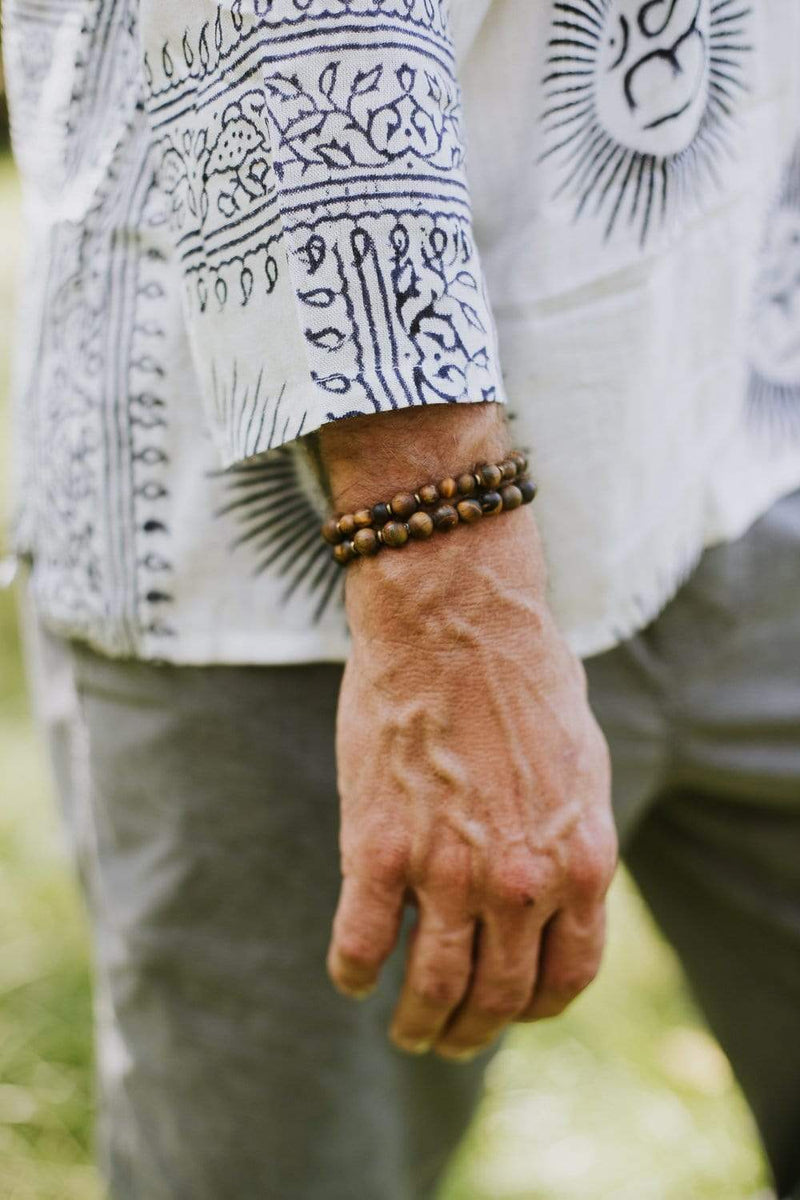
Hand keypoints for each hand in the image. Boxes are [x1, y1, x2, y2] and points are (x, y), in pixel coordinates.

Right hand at [323, 439, 616, 1059]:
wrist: (455, 620)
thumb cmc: (522, 677)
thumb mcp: (580, 768)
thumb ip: (571, 840)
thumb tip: (553, 888)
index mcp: (579, 861)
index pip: (565, 977)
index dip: (535, 1008)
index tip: (510, 1009)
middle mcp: (520, 881)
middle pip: (498, 997)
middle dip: (473, 1032)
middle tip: (448, 1038)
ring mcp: (446, 871)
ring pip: (431, 988)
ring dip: (418, 1025)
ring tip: (407, 1030)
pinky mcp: (376, 848)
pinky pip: (359, 944)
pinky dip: (353, 973)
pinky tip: (352, 975)